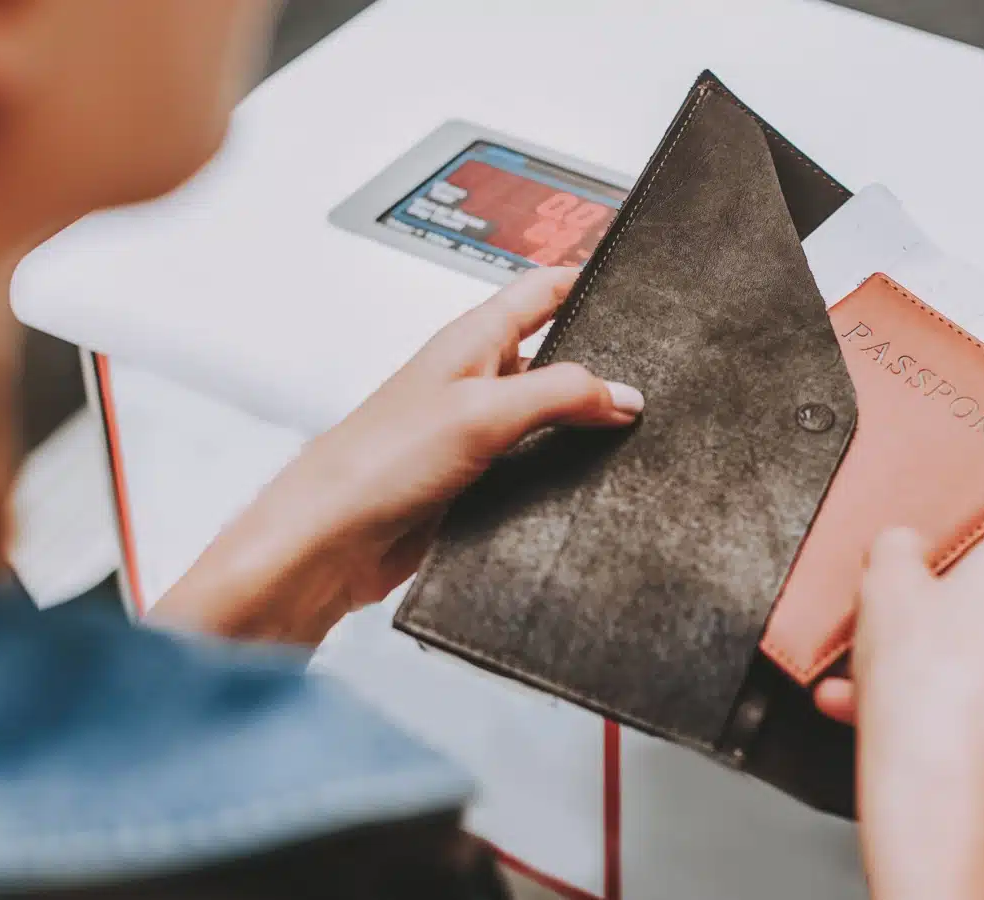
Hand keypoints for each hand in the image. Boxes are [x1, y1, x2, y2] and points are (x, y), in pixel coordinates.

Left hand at [148, 267, 641, 643]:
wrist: (332, 541)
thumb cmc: (375, 463)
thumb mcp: (482, 412)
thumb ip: (560, 394)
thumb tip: (623, 393)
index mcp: (472, 341)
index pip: (541, 290)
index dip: (584, 278)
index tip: (631, 278)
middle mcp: (476, 381)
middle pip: (556, 355)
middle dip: (600, 365)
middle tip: (650, 374)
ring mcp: (478, 433)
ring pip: (552, 418)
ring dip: (583, 427)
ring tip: (626, 435)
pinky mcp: (479, 482)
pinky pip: (537, 467)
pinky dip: (563, 472)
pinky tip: (586, 483)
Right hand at [818, 519, 983, 899]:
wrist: (949, 807)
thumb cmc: (929, 697)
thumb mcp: (881, 587)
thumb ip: (896, 549)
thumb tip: (902, 546)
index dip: (951, 557)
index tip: (914, 579)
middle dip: (939, 621)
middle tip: (888, 637)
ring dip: (940, 672)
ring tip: (873, 693)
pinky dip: (962, 716)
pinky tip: (904, 729)